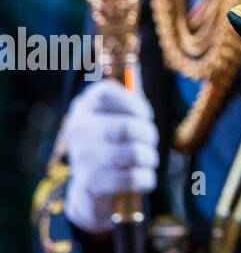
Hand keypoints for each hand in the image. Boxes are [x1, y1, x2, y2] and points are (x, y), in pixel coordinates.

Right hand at [63, 80, 158, 234]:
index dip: (133, 103)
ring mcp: (83, 158)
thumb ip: (127, 97)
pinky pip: (132, 178)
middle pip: (126, 127)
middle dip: (148, 134)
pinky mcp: (91, 183)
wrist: (90, 187)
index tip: (144, 115)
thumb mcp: (115, 114)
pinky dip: (146, 178)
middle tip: (150, 140)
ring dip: (149, 157)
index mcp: (84, 108)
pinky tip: (144, 177)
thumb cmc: (112, 141)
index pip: (104, 95)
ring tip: (148, 159)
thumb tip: (137, 65)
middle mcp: (79, 130)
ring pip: (133, 153)